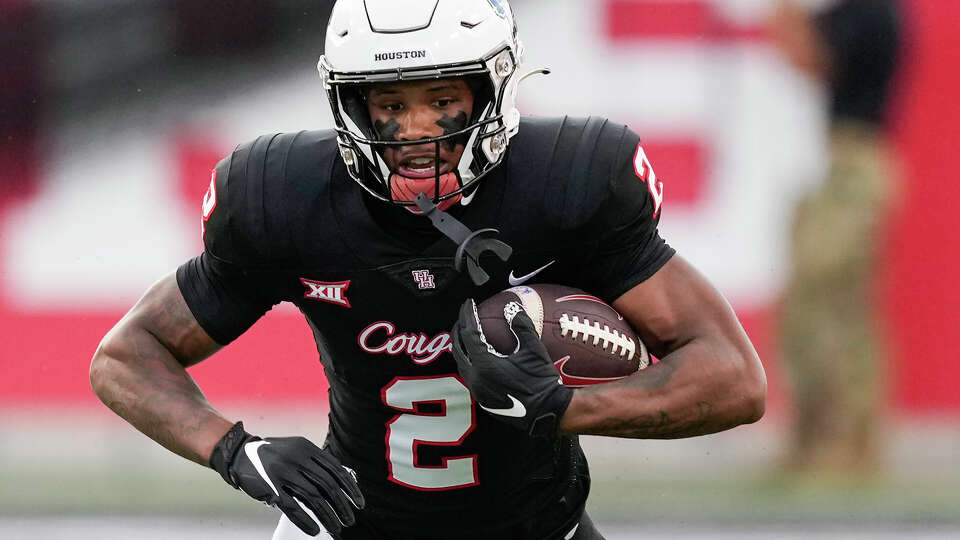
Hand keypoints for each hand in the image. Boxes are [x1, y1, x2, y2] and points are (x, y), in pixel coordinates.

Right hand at [209, 422, 363, 536]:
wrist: (240, 453)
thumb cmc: (274, 455)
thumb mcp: (297, 450)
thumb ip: (316, 463)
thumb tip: (343, 483)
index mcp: (307, 448)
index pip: (336, 470)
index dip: (350, 488)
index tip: (359, 502)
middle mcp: (297, 458)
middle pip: (327, 486)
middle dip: (342, 505)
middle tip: (349, 519)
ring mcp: (283, 473)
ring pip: (313, 498)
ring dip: (328, 515)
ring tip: (337, 527)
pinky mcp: (270, 488)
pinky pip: (292, 508)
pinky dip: (305, 521)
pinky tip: (315, 530)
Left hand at [451, 299, 573, 436]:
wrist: (547, 412)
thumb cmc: (541, 381)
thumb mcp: (534, 350)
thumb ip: (521, 326)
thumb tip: (512, 306)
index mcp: (485, 365)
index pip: (469, 334)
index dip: (468, 316)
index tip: (469, 303)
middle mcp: (476, 379)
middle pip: (458, 349)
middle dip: (458, 330)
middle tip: (463, 317)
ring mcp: (478, 392)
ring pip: (462, 364)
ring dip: (462, 348)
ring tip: (466, 335)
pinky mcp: (483, 401)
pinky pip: (470, 377)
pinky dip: (469, 362)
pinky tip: (478, 358)